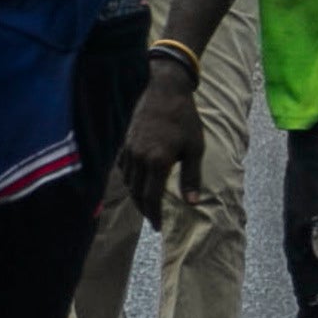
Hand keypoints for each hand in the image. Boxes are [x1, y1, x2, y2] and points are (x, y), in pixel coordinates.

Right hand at [115, 67, 201, 223]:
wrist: (164, 90)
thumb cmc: (184, 118)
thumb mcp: (195, 148)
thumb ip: (191, 177)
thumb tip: (192, 202)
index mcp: (157, 161)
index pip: (151, 198)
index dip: (155, 215)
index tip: (159, 227)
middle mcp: (139, 158)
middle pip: (137, 193)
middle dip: (145, 210)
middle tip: (154, 220)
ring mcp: (129, 150)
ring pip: (128, 182)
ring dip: (137, 196)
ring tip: (147, 203)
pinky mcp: (125, 142)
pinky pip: (123, 168)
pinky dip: (130, 180)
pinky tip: (138, 182)